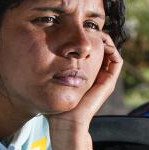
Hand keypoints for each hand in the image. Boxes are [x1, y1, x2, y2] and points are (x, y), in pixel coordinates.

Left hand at [48, 35, 122, 149]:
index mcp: (85, 75)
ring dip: (104, 39)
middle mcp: (97, 76)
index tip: (74, 28)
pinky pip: (117, 61)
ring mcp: (104, 79)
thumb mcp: (49, 82)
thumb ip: (47, 70)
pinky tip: (99, 40)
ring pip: (111, 52)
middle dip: (94, 36)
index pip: (89, 52)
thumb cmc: (55, 106)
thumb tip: (31, 55)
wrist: (66, 123)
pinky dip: (111, 48)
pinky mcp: (108, 83)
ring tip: (93, 30)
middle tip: (85, 26)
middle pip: (101, 49)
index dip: (85, 38)